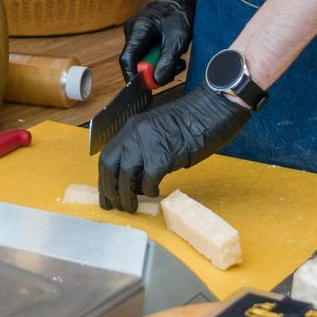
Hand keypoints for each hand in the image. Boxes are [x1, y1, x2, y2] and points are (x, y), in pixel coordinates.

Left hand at [98, 87, 249, 210]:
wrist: (211, 111)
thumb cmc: (190, 123)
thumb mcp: (157, 131)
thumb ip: (142, 149)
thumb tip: (131, 178)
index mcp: (132, 127)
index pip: (107, 156)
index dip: (105, 179)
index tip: (107, 195)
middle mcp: (135, 134)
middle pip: (110, 167)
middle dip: (110, 190)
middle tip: (117, 205)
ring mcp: (148, 143)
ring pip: (125, 176)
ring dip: (127, 196)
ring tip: (132, 206)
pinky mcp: (163, 155)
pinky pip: (149, 180)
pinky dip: (150, 191)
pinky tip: (155, 193)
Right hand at [119, 0, 197, 85]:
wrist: (184, 0)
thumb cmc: (181, 14)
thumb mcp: (178, 40)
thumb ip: (167, 61)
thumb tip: (156, 81)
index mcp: (138, 28)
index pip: (127, 58)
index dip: (133, 76)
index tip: (143, 88)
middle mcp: (132, 31)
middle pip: (136, 62)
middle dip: (154, 72)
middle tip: (174, 70)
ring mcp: (136, 35)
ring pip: (143, 61)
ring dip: (161, 65)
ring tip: (178, 60)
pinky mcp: (142, 38)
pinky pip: (148, 56)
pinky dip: (161, 60)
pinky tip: (173, 56)